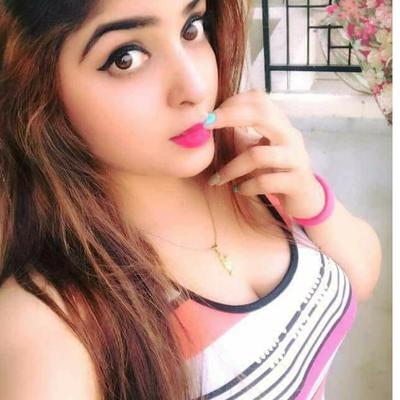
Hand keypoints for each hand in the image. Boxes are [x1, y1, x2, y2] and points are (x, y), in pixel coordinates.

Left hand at [205, 89, 325, 219]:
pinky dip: (247, 187)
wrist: (306, 199)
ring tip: (217, 179)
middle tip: (205, 125)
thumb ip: (239, 136)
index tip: (209, 115)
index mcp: (280, 125)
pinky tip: (238, 190)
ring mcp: (296, 158)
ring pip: (258, 155)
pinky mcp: (296, 182)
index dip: (233, 102)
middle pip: (262, 114)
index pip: (259, 100)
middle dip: (229, 116)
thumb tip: (208, 124)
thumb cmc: (275, 172)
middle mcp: (290, 137)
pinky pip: (265, 181)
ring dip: (231, 168)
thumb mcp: (256, 150)